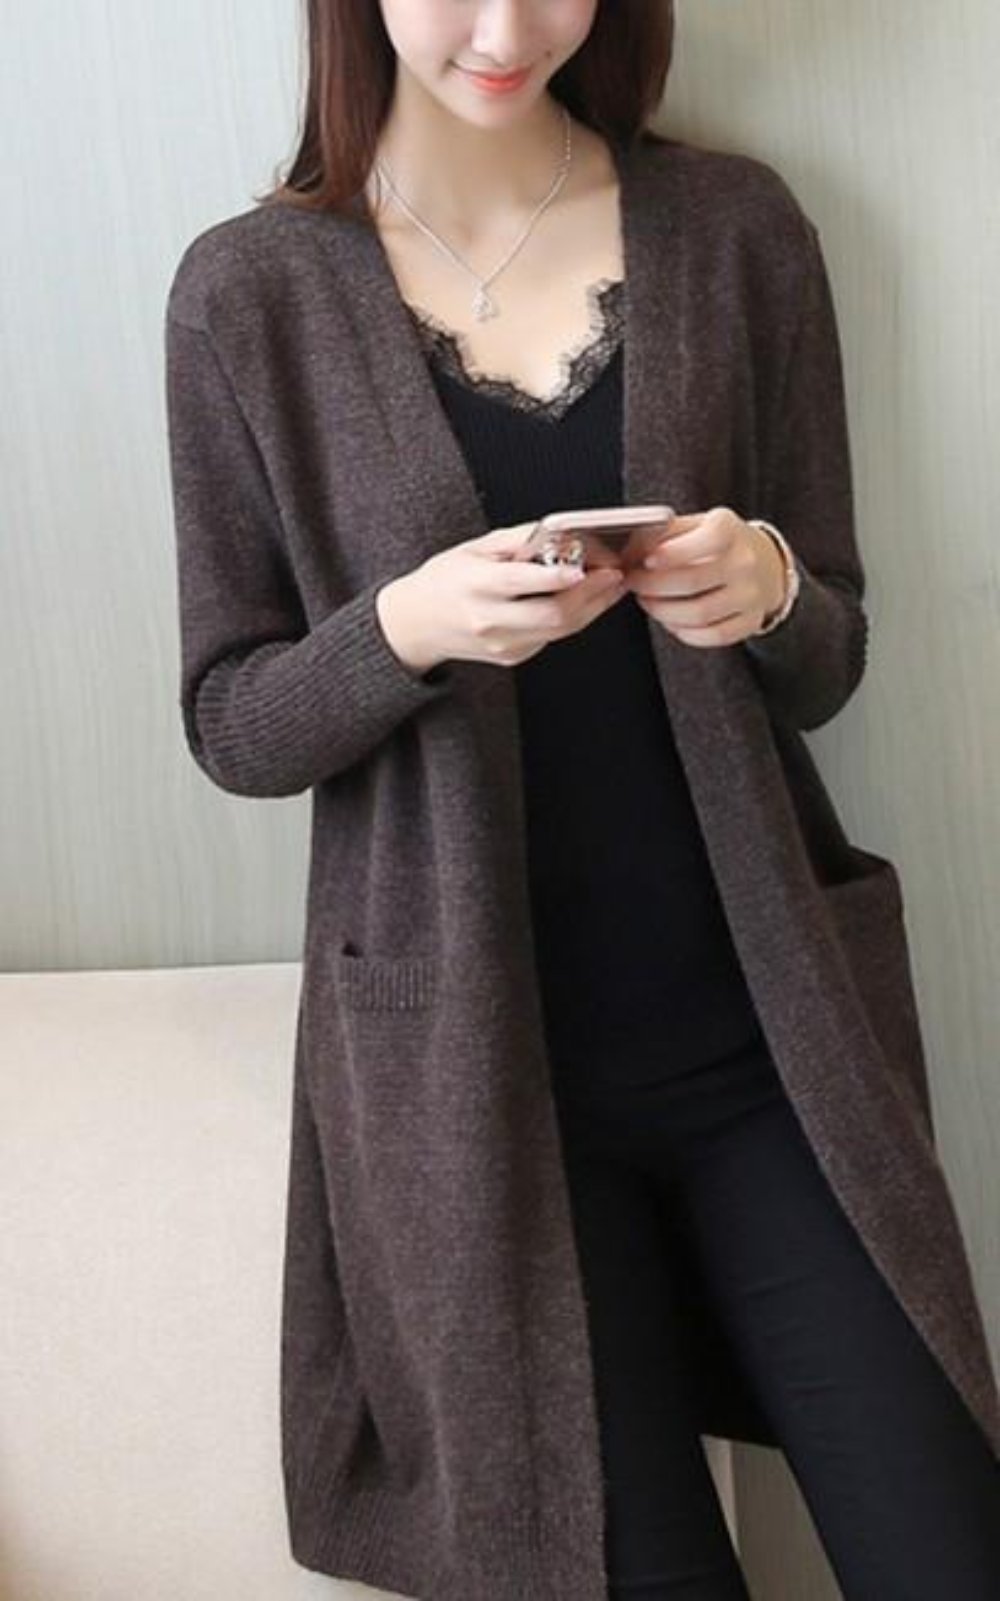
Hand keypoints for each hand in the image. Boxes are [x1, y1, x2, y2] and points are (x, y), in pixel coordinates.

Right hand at [375, 523, 627, 672]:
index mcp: (476, 586)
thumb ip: (516, 541)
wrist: (415, 625)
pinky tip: (588, 600)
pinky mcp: (512, 657)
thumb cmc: (445, 580)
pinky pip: (551, 638)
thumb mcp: (473, 549)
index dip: (553, 578)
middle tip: (614, 574)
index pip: (519, 583)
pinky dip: (574, 617)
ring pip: (559, 630)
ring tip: (612, 585)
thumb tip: (558, 533)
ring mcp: (502, 644)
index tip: (581, 569)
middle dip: (590, 595)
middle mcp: (489, 620)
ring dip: (592, 607)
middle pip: (550, 615)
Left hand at [622, 506, 786, 646]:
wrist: (763, 563)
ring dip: (663, 612)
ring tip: (647, 602)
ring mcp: (751, 594)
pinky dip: (685, 632)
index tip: (646, 561)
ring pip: (699, 614)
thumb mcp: (693, 525)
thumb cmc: (714, 543)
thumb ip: (661, 534)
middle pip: (692, 582)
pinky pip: (714, 636)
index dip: (673, 553)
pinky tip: (671, 621)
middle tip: (633, 583)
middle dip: (652, 586)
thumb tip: (626, 553)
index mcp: (730, 529)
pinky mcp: (752, 621)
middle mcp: (745, 562)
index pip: (707, 539)